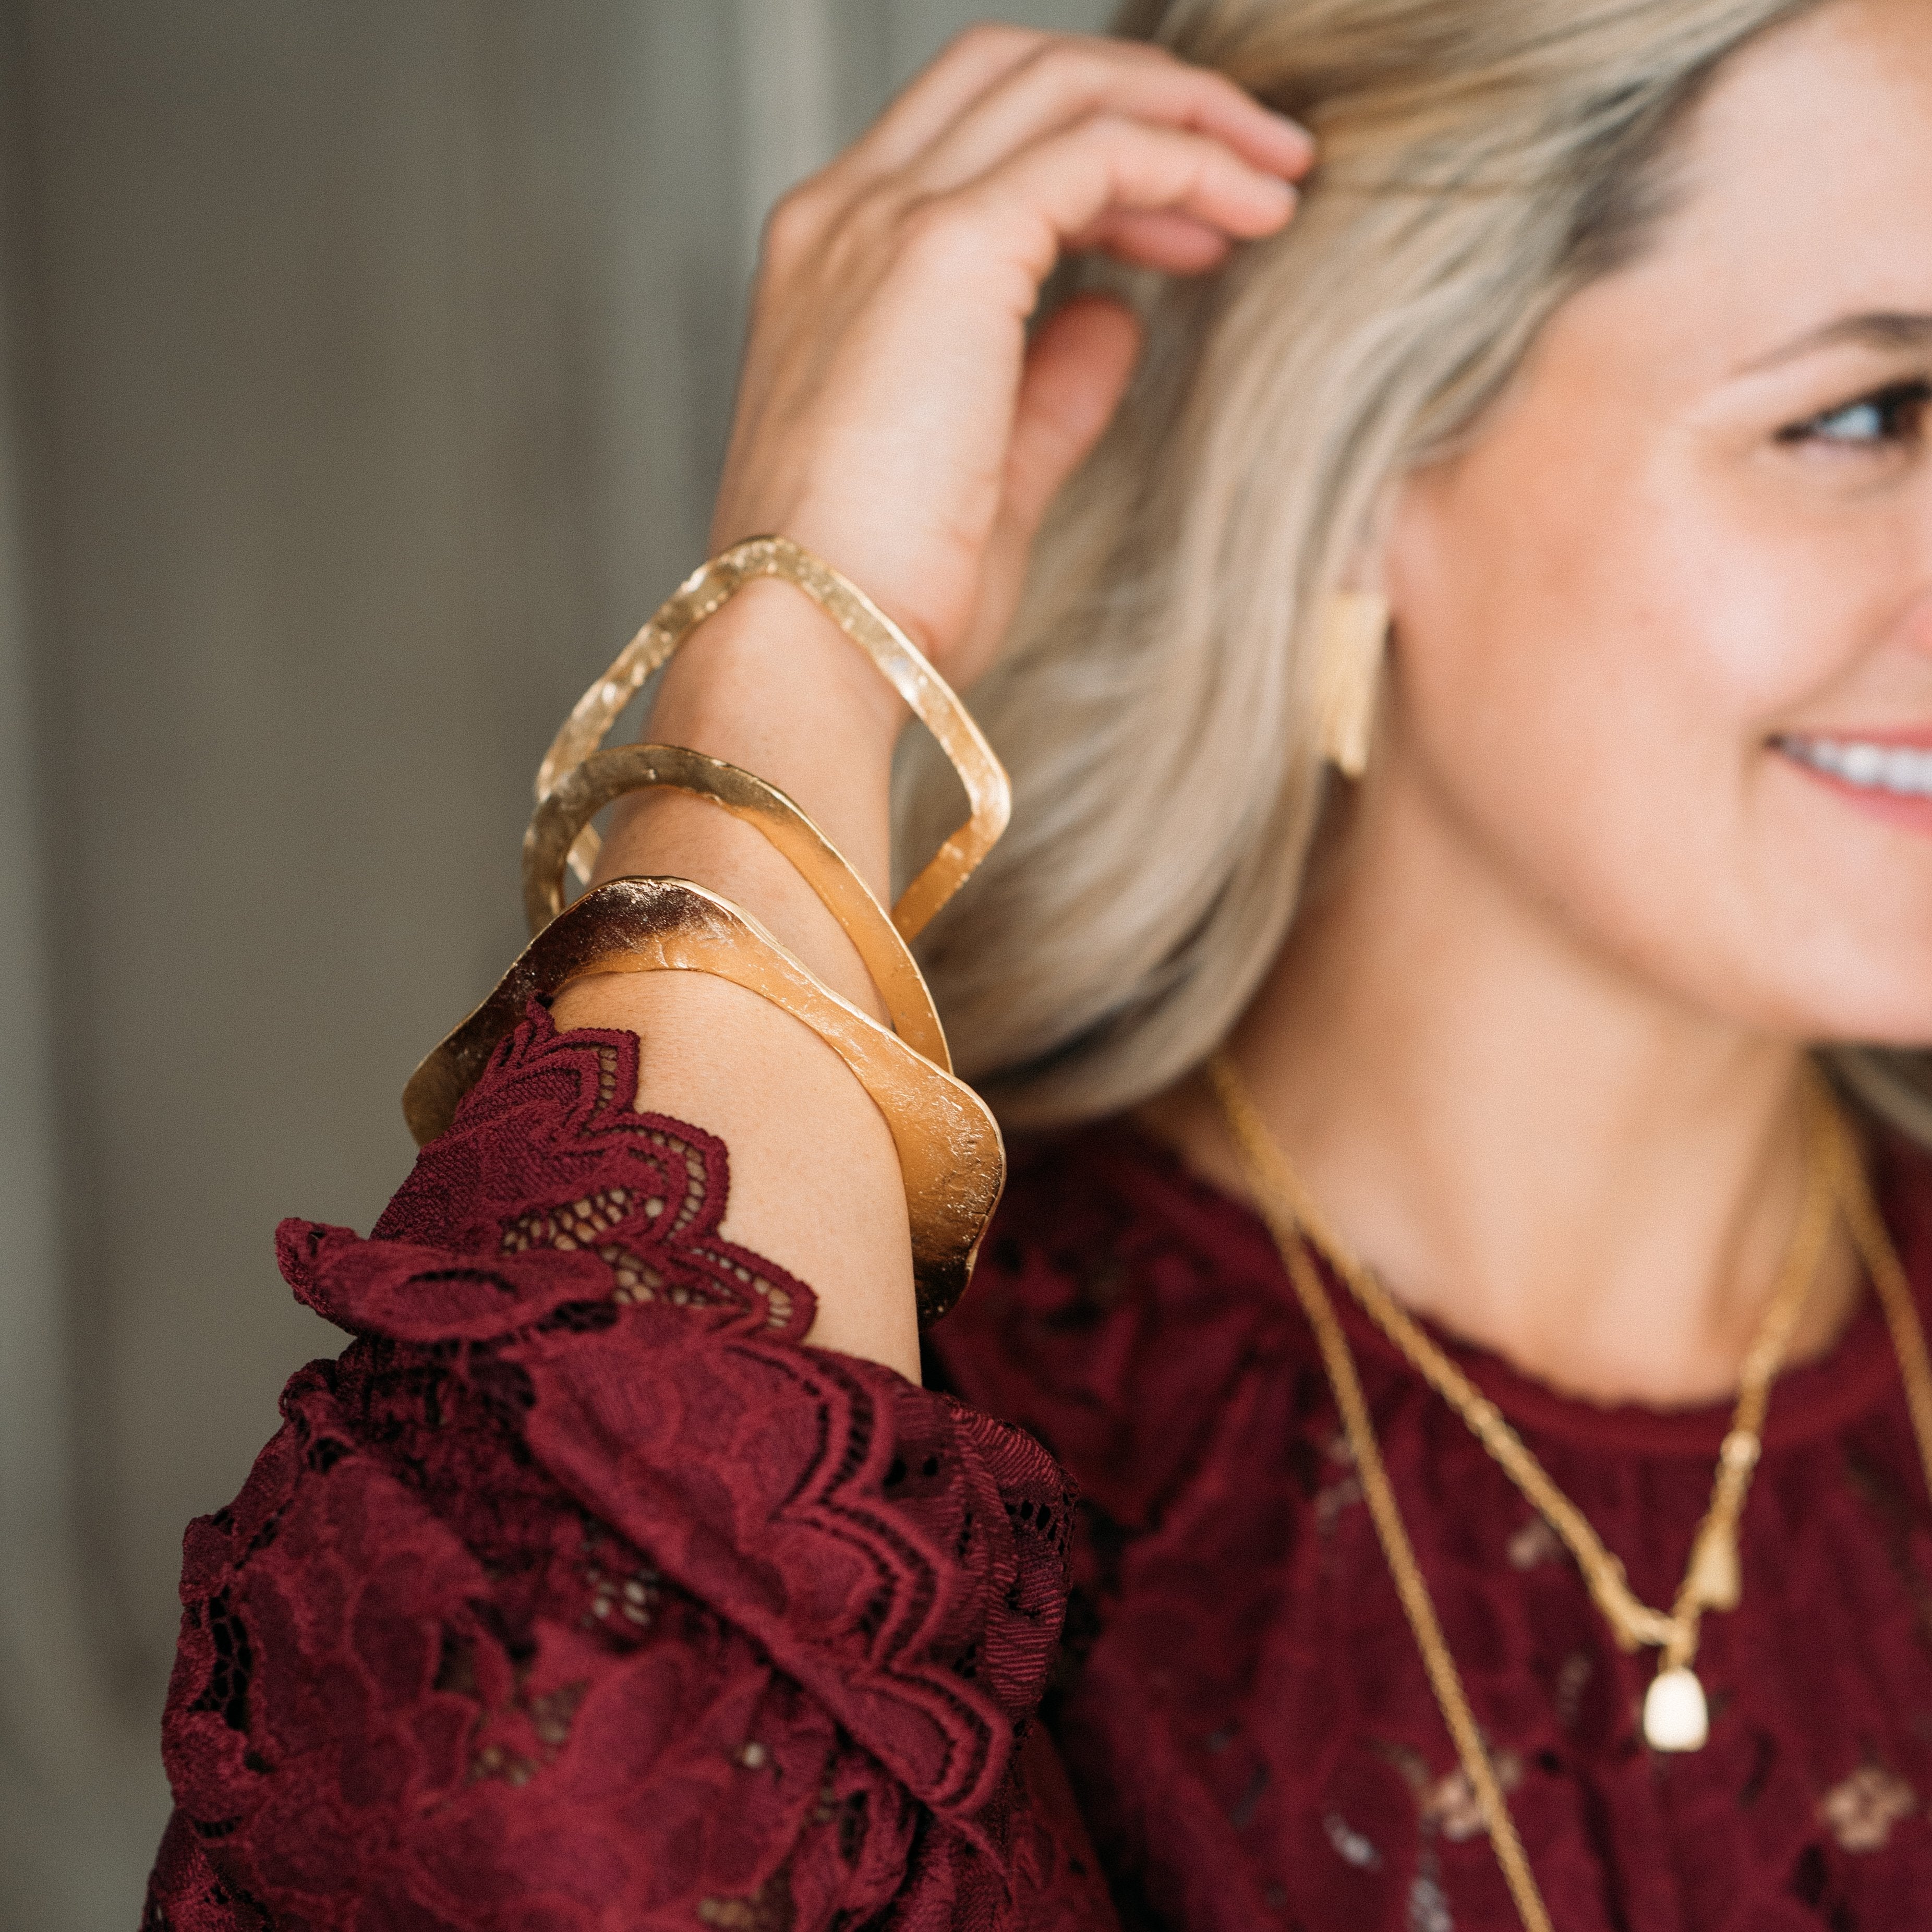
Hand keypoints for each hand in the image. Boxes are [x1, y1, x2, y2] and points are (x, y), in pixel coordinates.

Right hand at [711, 26, 1312, 692]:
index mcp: (832, 264)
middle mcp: (843, 216)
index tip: (1189, 224)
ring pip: (1059, 87)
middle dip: (1150, 97)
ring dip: (1186, 117)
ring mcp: (883, 219)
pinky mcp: (945, 247)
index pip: (974, 136)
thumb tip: (1117, 318)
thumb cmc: (882, 595)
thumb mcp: (986, 475)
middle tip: (1257, 165)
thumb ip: (1049, 387)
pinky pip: (1095, 150)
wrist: (815, 642)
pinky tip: (1251, 210)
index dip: (1097, 150)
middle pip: (1016, 72)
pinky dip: (1185, 159)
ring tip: (1277, 181)